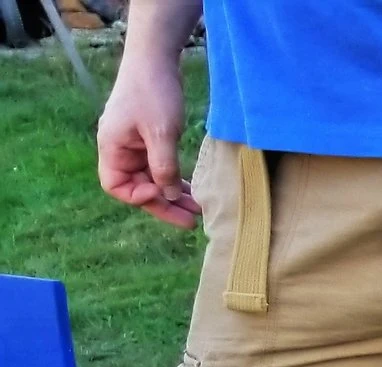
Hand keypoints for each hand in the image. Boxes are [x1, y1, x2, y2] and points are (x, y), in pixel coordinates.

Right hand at [98, 41, 196, 226]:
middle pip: (137, 187)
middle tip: (191, 221)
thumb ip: (164, 167)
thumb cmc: (154, 92)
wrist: (155, 59)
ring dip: (172, 195)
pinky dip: (174, 179)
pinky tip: (192, 191)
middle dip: (163, 204)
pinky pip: (159, 167)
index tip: (162, 193)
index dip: (138, 197)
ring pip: (151, 179)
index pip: (116, 186)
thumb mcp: (161, 133)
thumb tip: (168, 196)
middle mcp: (119, 148)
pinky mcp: (149, 139)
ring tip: (198, 210)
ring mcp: (134, 144)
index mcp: (112, 147)